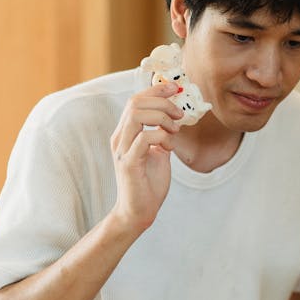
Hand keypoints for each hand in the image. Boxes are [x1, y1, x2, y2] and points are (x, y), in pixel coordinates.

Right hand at [109, 82, 183, 236]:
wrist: (139, 212)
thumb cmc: (148, 183)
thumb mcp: (159, 152)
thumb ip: (162, 134)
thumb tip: (174, 117)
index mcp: (125, 133)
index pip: (135, 101)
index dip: (155, 91)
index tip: (174, 88)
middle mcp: (119, 138)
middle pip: (135, 103)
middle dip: (162, 103)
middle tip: (179, 114)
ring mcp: (122, 150)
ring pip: (137, 116)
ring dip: (162, 118)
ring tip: (174, 130)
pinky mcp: (129, 164)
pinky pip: (145, 139)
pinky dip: (162, 137)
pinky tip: (168, 147)